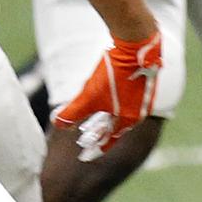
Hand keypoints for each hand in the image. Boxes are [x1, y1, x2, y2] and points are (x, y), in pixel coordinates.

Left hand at [52, 31, 162, 161]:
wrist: (135, 46)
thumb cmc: (113, 74)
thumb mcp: (88, 97)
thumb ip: (72, 114)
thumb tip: (58, 126)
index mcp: (127, 119)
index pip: (109, 140)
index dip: (95, 148)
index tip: (85, 155)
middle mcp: (139, 111)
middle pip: (116, 127)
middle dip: (100, 132)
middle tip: (87, 137)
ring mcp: (143, 96)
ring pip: (122, 112)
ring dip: (107, 117)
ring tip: (95, 116)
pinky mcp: (144, 82)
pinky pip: (128, 99)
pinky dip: (115, 103)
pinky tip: (108, 95)